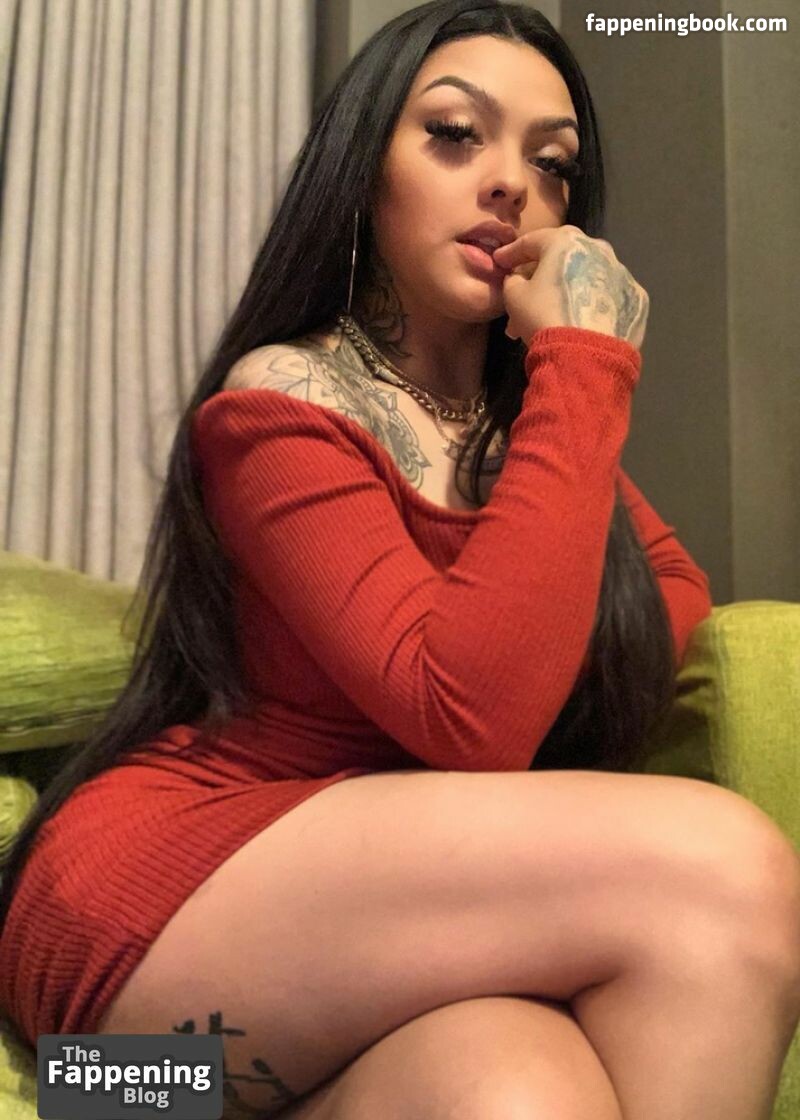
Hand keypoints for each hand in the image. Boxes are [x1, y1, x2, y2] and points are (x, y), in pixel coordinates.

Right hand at [492, 225, 648, 350]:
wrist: (586, 355)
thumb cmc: (544, 317)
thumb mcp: (514, 297)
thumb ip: (513, 280)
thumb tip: (519, 278)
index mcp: (567, 242)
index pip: (532, 241)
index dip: (511, 253)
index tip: (499, 263)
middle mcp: (599, 250)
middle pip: (564, 257)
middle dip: (543, 273)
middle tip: (527, 290)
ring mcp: (622, 274)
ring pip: (587, 277)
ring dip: (569, 291)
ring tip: (552, 317)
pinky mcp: (637, 299)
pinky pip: (608, 297)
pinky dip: (594, 305)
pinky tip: (582, 322)